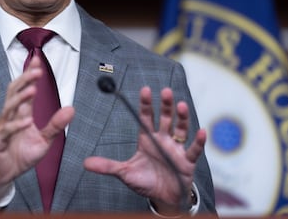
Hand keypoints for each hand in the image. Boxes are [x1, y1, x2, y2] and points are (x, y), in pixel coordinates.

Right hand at [0, 56, 74, 199]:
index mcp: (21, 113)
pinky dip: (17, 125)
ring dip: (21, 97)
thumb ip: (56, 125)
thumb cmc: (21, 155)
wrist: (4, 176)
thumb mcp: (44, 140)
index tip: (38, 61)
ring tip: (33, 88)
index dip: (30, 75)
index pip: (25, 89)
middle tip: (37, 69)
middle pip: (15, 92)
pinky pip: (7, 130)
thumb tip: (71, 109)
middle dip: (25, 79)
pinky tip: (27, 121)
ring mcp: (3, 128)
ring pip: (9, 107)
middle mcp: (10, 117)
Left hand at [84, 86, 205, 214]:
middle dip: (165, 105)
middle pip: (165, 118)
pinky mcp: (187, 161)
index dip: (146, 104)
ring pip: (180, 129)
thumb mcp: (124, 173)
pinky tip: (202, 132)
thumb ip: (107, 166)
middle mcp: (162, 139)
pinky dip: (199, 141)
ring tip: (181, 105)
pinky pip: (194, 149)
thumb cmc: (145, 181)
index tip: (145, 90)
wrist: (162, 198)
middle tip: (165, 91)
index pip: (146, 117)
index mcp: (147, 139)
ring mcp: (176, 149)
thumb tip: (86, 163)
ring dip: (182, 117)